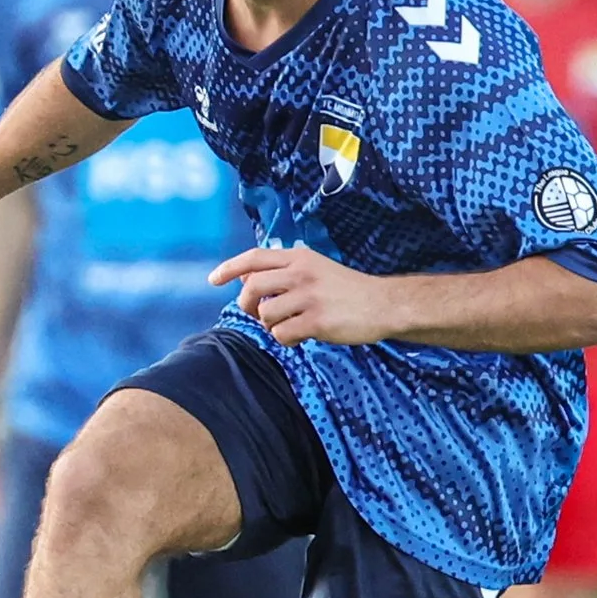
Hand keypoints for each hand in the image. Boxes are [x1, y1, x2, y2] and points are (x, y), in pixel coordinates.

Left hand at [210, 244, 393, 345]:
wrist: (384, 304)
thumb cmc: (348, 289)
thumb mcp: (316, 268)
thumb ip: (284, 271)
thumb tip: (245, 278)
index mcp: (300, 257)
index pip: (254, 258)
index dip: (230, 268)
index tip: (213, 279)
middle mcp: (302, 273)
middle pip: (252, 288)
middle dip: (248, 305)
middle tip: (261, 314)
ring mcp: (309, 297)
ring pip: (265, 315)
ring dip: (272, 326)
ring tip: (291, 325)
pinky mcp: (317, 321)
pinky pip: (282, 335)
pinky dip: (287, 340)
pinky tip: (302, 336)